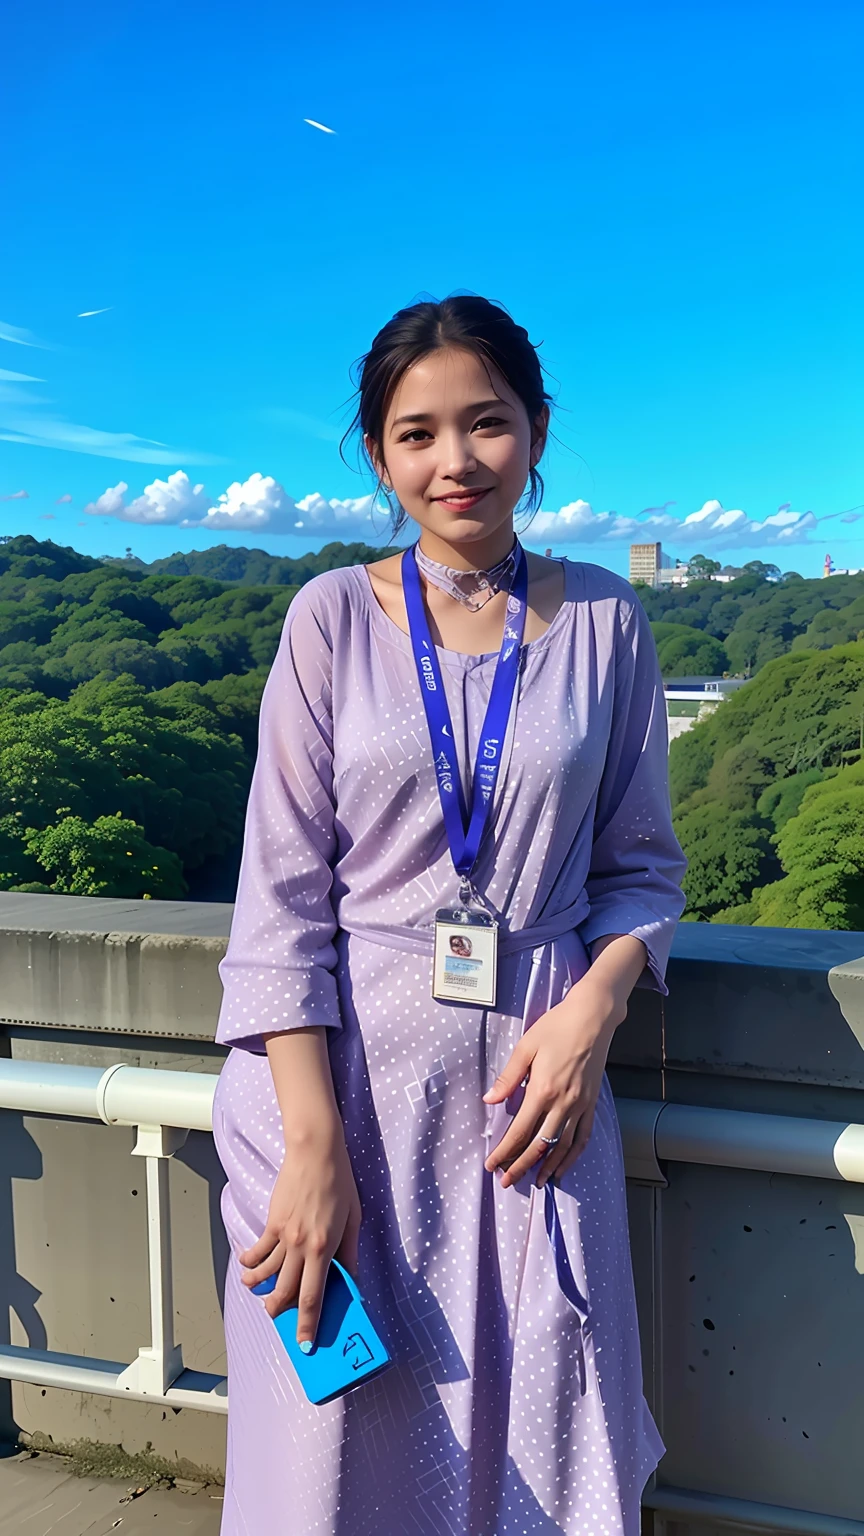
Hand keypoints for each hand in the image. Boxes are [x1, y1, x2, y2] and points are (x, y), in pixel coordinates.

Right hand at [238, 1118, 361, 1348]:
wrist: (315, 1152)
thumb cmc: (340, 1184)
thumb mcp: (354, 1220)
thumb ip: (349, 1253)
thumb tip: (350, 1281)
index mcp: (325, 1249)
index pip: (314, 1297)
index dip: (308, 1324)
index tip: (305, 1344)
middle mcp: (301, 1247)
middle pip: (286, 1291)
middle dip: (280, 1311)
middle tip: (279, 1320)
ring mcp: (283, 1235)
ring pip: (267, 1273)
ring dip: (260, 1288)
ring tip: (258, 1295)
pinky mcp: (272, 1222)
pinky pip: (258, 1250)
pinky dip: (251, 1262)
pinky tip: (248, 1267)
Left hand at [483, 936, 645, 1188]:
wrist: (593, 1017)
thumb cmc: (556, 1027)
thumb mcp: (526, 1047)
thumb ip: (508, 1077)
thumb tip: (489, 1101)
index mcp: (543, 1090)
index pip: (520, 1131)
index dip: (504, 1152)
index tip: (491, 1166)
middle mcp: (563, 1103)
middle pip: (540, 1145)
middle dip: (522, 1166)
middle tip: (506, 1182)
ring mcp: (580, 1105)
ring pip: (563, 1146)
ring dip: (548, 1167)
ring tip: (536, 1183)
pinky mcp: (592, 1103)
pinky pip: (583, 1137)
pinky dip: (573, 1156)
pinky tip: (564, 1166)